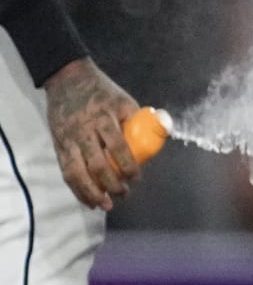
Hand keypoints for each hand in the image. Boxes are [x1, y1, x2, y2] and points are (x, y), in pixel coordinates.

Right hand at [46, 59, 140, 210]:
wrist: (68, 80)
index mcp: (104, 117)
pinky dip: (76, 188)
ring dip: (91, 192)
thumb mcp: (124, 100)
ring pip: (77, 172)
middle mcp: (84, 130)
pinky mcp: (58, 145)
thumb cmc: (102, 91)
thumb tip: (161, 135)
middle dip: (111, 184)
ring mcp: (68, 139)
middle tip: (123, 194)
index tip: (137, 178)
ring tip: (105, 205)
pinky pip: (66, 171)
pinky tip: (87, 200)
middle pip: (96, 164)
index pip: (117, 146)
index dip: (128, 165)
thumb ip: (139, 118)